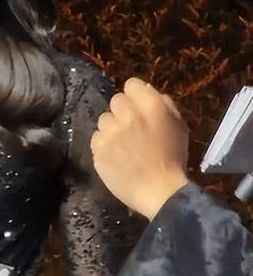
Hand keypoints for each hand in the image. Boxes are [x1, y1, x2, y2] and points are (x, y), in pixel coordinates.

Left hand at [90, 77, 189, 219]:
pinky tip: (115, 156)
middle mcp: (128, 115)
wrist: (159, 191)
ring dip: (112, 128)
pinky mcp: (98, 149)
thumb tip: (146, 90)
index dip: (135, 95)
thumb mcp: (179, 126)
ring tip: (123, 145)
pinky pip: (96, 138)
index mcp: (151, 106)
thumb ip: (163, 104)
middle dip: (123, 112)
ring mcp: (110, 132)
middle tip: (131, 128)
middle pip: (116, 100)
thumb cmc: (173, 159)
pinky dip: (104, 145)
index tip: (139, 108)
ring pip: (104, 119)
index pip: (131, 84)